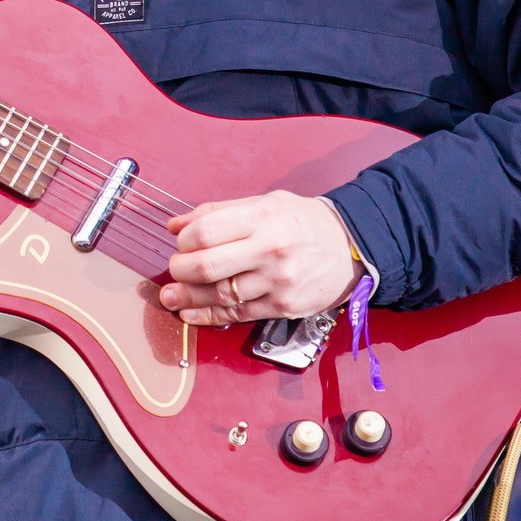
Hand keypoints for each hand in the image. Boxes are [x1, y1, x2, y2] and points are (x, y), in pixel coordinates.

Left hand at [159, 191, 357, 325]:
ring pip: (219, 295)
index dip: (183, 241)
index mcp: (262, 218)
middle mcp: (269, 250)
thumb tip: (175, 225)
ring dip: (187, 298)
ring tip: (170, 297)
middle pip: (206, 266)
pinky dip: (209, 317)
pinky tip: (192, 314)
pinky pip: (237, 315)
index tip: (180, 243)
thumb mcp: (263, 203)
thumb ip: (217, 212)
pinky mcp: (284, 307)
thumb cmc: (302, 222)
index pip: (205, 232)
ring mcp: (277, 282)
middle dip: (179, 271)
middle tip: (173, 270)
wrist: (350, 247)